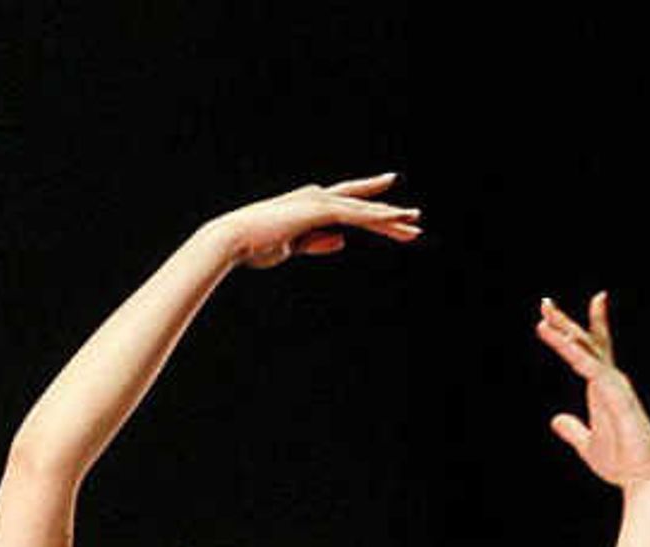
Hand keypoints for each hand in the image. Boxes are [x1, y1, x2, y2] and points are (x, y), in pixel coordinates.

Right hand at [217, 173, 420, 270]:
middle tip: (415, 220)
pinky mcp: (320, 210)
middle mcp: (317, 197)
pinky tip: (396, 219)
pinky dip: (377, 216)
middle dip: (388, 214)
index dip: (370, 203)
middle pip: (360, 206)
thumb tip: (342, 241)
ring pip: (363, 209)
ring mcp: (319, 201)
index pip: (346, 204)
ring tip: (416, 224)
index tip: (392, 208)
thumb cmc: (253, 245)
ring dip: (390, 217)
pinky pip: (356, 214)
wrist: (233, 239)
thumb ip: (316, 242)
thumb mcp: (290, 247)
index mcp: (308, 205)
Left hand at [538, 291, 649, 490]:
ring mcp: (615, 386)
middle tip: (544, 303)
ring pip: (588, 352)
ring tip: (544, 318)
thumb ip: (573, 430)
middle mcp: (611, 382)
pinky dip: (578, 355)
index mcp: (603, 389)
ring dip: (566, 335)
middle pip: (586, 343)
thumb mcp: (587, 444)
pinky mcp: (617, 396)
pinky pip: (594, 370)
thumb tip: (556, 419)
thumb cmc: (622, 462)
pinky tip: (563, 342)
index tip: (554, 316)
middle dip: (565, 323)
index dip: (574, 332)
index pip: (589, 352)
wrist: (643, 479)